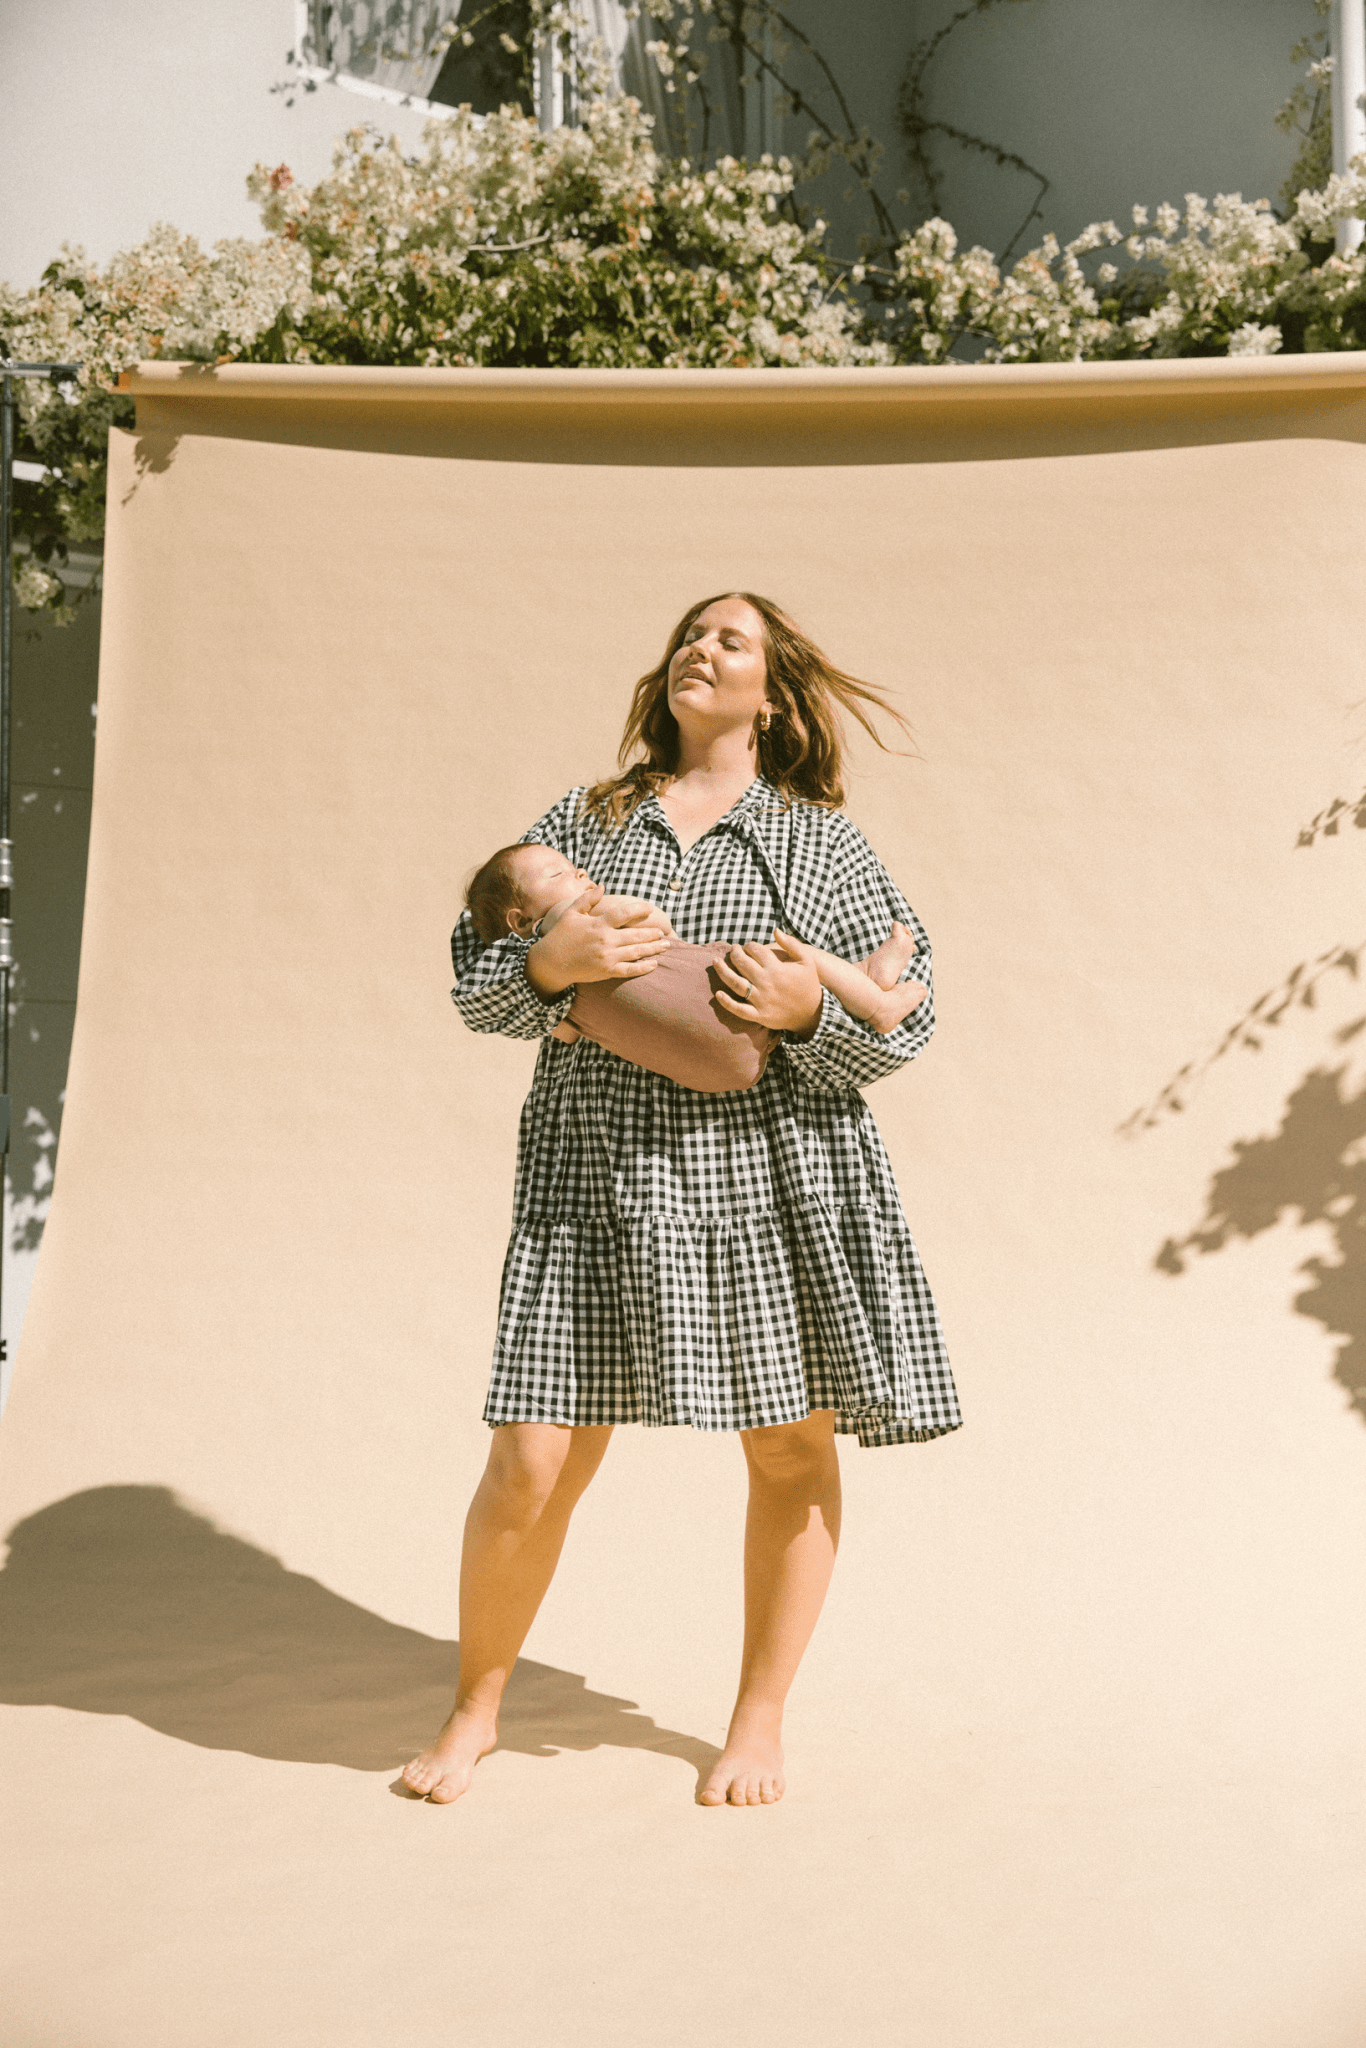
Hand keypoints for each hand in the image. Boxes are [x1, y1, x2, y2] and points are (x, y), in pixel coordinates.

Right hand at [526, 887, 669, 995]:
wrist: (551, 962)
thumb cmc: (560, 935)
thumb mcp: (571, 913)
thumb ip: (588, 899)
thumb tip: (602, 887)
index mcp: (598, 924)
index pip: (624, 914)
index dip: (639, 910)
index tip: (649, 908)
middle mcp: (605, 940)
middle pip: (636, 934)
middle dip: (652, 933)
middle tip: (663, 932)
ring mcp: (607, 957)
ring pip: (636, 952)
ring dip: (653, 948)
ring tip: (666, 945)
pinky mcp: (606, 971)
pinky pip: (629, 970)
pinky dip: (643, 967)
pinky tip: (654, 964)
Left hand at [714, 931, 822, 1037]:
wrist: (813, 1013)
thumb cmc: (809, 984)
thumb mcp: (806, 961)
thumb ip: (792, 944)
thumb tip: (775, 930)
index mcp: (776, 968)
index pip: (756, 951)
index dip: (749, 946)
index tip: (749, 946)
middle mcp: (766, 982)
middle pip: (742, 963)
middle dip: (735, 953)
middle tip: (733, 950)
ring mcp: (761, 1000)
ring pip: (735, 983)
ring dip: (723, 971)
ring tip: (715, 962)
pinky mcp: (759, 1015)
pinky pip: (739, 1009)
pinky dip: (726, 1003)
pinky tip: (717, 994)